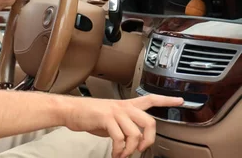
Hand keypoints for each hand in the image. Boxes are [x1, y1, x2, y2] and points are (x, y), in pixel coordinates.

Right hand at [63, 94, 183, 157]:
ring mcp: (115, 111)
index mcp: (125, 105)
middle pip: (149, 121)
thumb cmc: (89, 115)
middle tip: (141, 149)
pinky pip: (120, 138)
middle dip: (148, 140)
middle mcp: (123, 106)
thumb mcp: (111, 117)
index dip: (167, 100)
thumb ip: (124, 124)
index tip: (181, 101)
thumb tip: (134, 138)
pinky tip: (115, 153)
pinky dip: (119, 150)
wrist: (70, 110)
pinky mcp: (105, 118)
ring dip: (130, 150)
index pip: (150, 99)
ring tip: (122, 154)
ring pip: (135, 133)